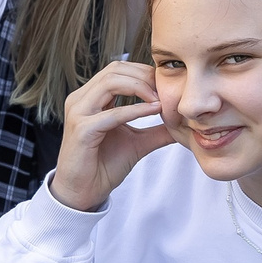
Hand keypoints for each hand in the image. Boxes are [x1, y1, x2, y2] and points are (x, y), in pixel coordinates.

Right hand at [49, 60, 173, 212]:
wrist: (84, 192)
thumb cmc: (104, 166)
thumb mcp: (137, 142)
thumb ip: (157, 130)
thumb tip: (182, 124)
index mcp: (91, 98)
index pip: (118, 70)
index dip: (144, 73)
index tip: (166, 86)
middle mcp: (81, 99)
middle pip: (115, 70)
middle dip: (144, 76)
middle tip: (166, 90)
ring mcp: (79, 112)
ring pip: (111, 82)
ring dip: (140, 87)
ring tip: (160, 100)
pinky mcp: (82, 130)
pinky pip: (112, 113)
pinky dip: (135, 110)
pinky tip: (154, 111)